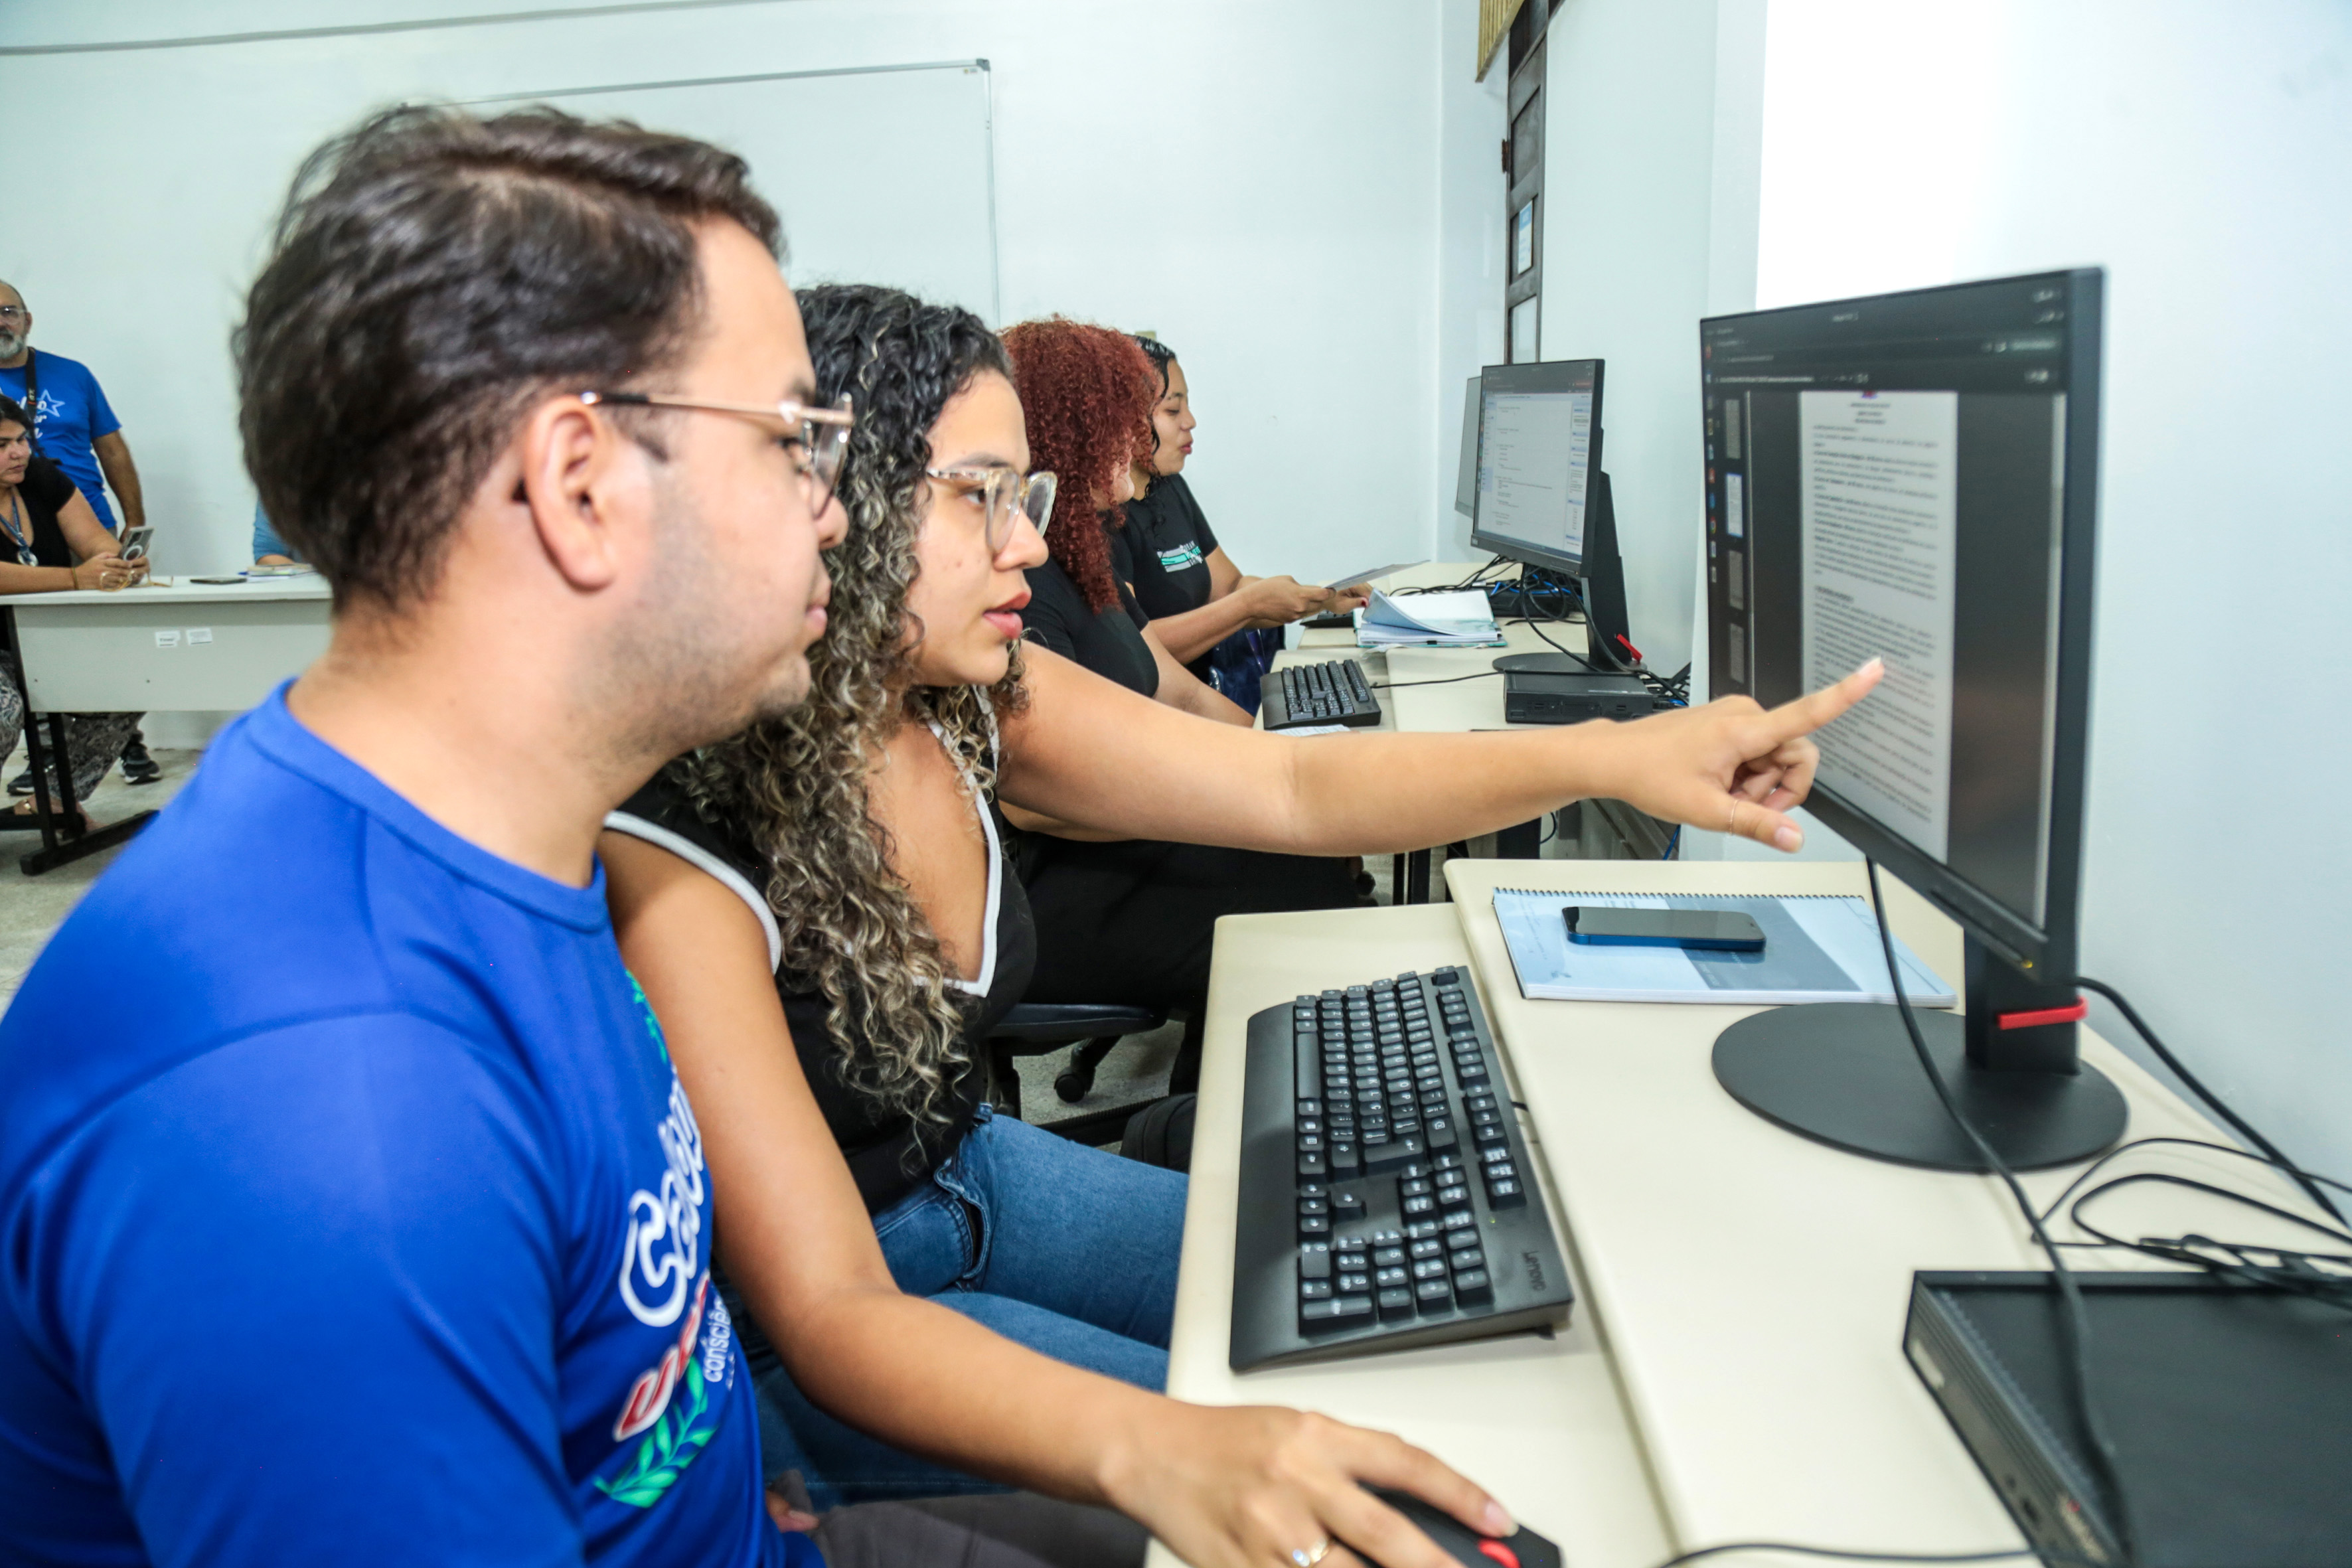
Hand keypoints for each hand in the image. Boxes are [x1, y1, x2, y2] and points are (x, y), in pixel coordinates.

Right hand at [71, 554, 139, 591]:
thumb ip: (106, 555)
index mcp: (101, 562)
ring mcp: (102, 579)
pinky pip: (113, 585)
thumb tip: (117, 554)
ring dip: (126, 579)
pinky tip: (125, 584)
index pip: (115, 562)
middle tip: (136, 572)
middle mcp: (102, 570)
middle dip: (128, 572)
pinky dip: (120, 584)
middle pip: (119, 571)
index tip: (131, 564)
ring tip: (133, 578)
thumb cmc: (87, 567)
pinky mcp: (101, 586)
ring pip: (118, 579)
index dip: (124, 563)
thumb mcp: (95, 558)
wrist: (76, 578)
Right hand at [1100, 1402, 1512, 1567]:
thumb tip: (1425, 1507)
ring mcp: (1269, 1533)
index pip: (1406, 1463)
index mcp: (1317, 1437)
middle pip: (1386, 1534)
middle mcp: (1297, 1481)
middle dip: (1439, 1567)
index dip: (1460, 1494)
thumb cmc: (1229, 1442)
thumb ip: (1357, 1464)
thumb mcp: (1299, 1429)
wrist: (1150, 1453)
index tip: (1500, 1521)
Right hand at [1246, 576, 1336, 623]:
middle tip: (1320, 593)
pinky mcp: (1290, 620)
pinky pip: (1301, 614)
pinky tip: (1293, 603)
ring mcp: (1296, 615)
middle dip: (1320, 599)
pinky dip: (1301, 609)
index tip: (1331, 590)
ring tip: (1304, 597)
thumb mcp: (1287, 580)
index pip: (1324, 595)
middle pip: (1319, 604)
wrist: (1253, 603)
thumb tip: (1307, 591)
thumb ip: (1300, 586)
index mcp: (1302, 595)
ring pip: (1310, 610)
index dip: (1330, 592)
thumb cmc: (1267, 589)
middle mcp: (1301, 607)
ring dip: (1311, 604)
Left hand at [1327, 585, 1372, 613]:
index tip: (1373, 606)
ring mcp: (1355, 584)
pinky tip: (1365, 604)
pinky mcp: (1355, 587)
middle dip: (1371, 598)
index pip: (1365, 591)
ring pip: (1367, 590)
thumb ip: (1356, 603)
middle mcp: (1354, 582)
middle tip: (1373, 608)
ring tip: (1369, 607)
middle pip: (1368, 589)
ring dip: (1368, 598)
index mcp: (1351, 584)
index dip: (1370, 599)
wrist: (1325, 599)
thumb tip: (1366, 602)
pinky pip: (1364, 592)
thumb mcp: (1344, 605)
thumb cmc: (1332, 602)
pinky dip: (1365, 598)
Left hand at [1584, 660, 1883, 850]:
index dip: (1845, 694)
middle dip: (1779, 787)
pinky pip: (1757, 753)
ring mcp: (1736, 718)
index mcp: (1744, 729)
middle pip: (1796, 754)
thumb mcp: (1707, 811)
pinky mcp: (1728, 725)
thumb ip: (1757, 824)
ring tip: (1722, 793)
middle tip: (1742, 805)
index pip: (1806, 712)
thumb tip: (1794, 839)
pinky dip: (1745, 775)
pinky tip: (1719, 783)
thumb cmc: (1649, 775)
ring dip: (1759, 784)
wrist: (1614, 758)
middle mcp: (1745, 715)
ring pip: (1775, 757)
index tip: (1874, 670)